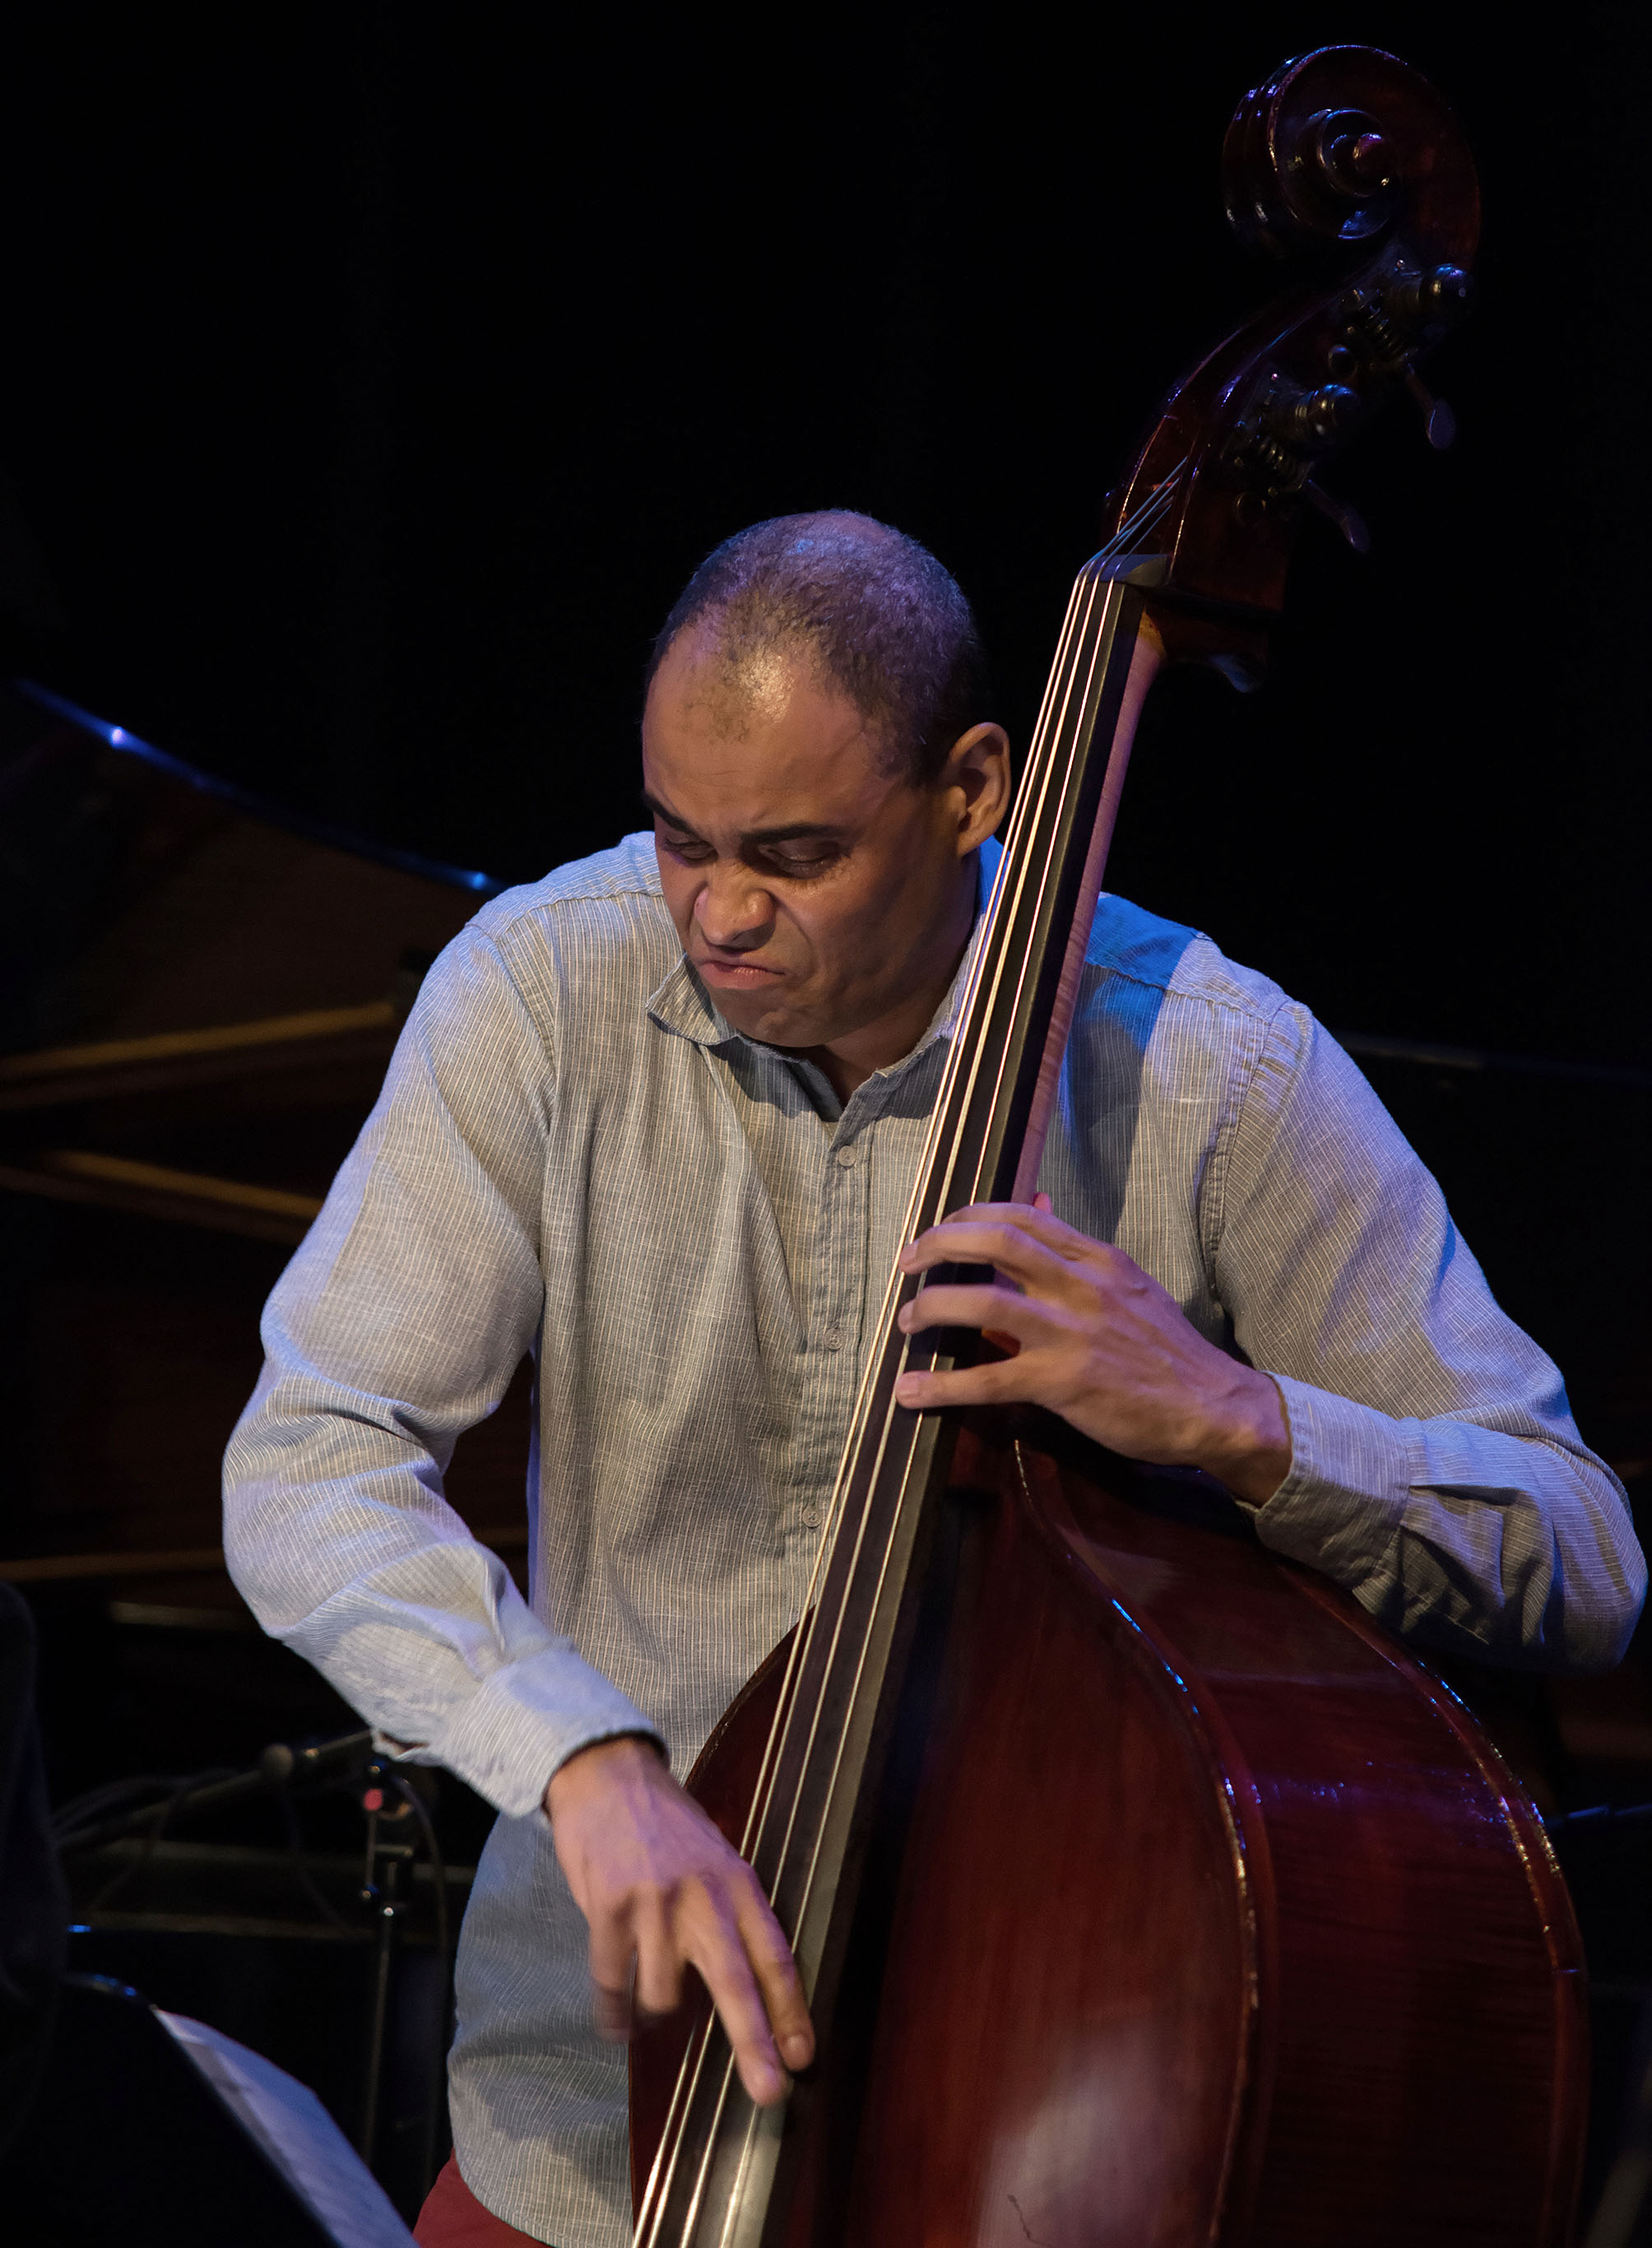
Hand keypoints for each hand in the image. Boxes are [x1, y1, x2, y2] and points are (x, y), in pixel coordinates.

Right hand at [545, 1734, 813, 2106]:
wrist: (608, 1775)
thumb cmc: (666, 1826)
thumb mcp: (716, 1859)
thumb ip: (730, 1914)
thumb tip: (751, 1988)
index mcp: (738, 1883)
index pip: (775, 1955)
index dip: (791, 2009)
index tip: (803, 2055)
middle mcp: (702, 1895)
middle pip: (736, 1981)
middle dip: (754, 2043)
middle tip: (770, 2092)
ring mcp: (654, 1902)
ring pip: (664, 1995)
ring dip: (657, 2019)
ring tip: (648, 2015)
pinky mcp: (608, 1907)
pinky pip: (613, 1983)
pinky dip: (615, 2014)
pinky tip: (616, 2024)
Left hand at [892, 1199, 1290, 1505]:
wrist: (1215, 1406)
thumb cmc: (1168, 1350)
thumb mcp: (1128, 1285)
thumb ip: (1077, 1253)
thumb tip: (1037, 1205)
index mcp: (1098, 1259)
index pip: (1022, 1217)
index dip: (968, 1216)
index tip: (938, 1229)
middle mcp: (1082, 1285)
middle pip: (996, 1241)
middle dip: (940, 1244)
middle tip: (908, 1262)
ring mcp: (1072, 1332)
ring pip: (983, 1301)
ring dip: (933, 1308)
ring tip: (906, 1322)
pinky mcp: (1064, 1382)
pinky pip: (989, 1378)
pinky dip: (942, 1385)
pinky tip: (911, 1392)